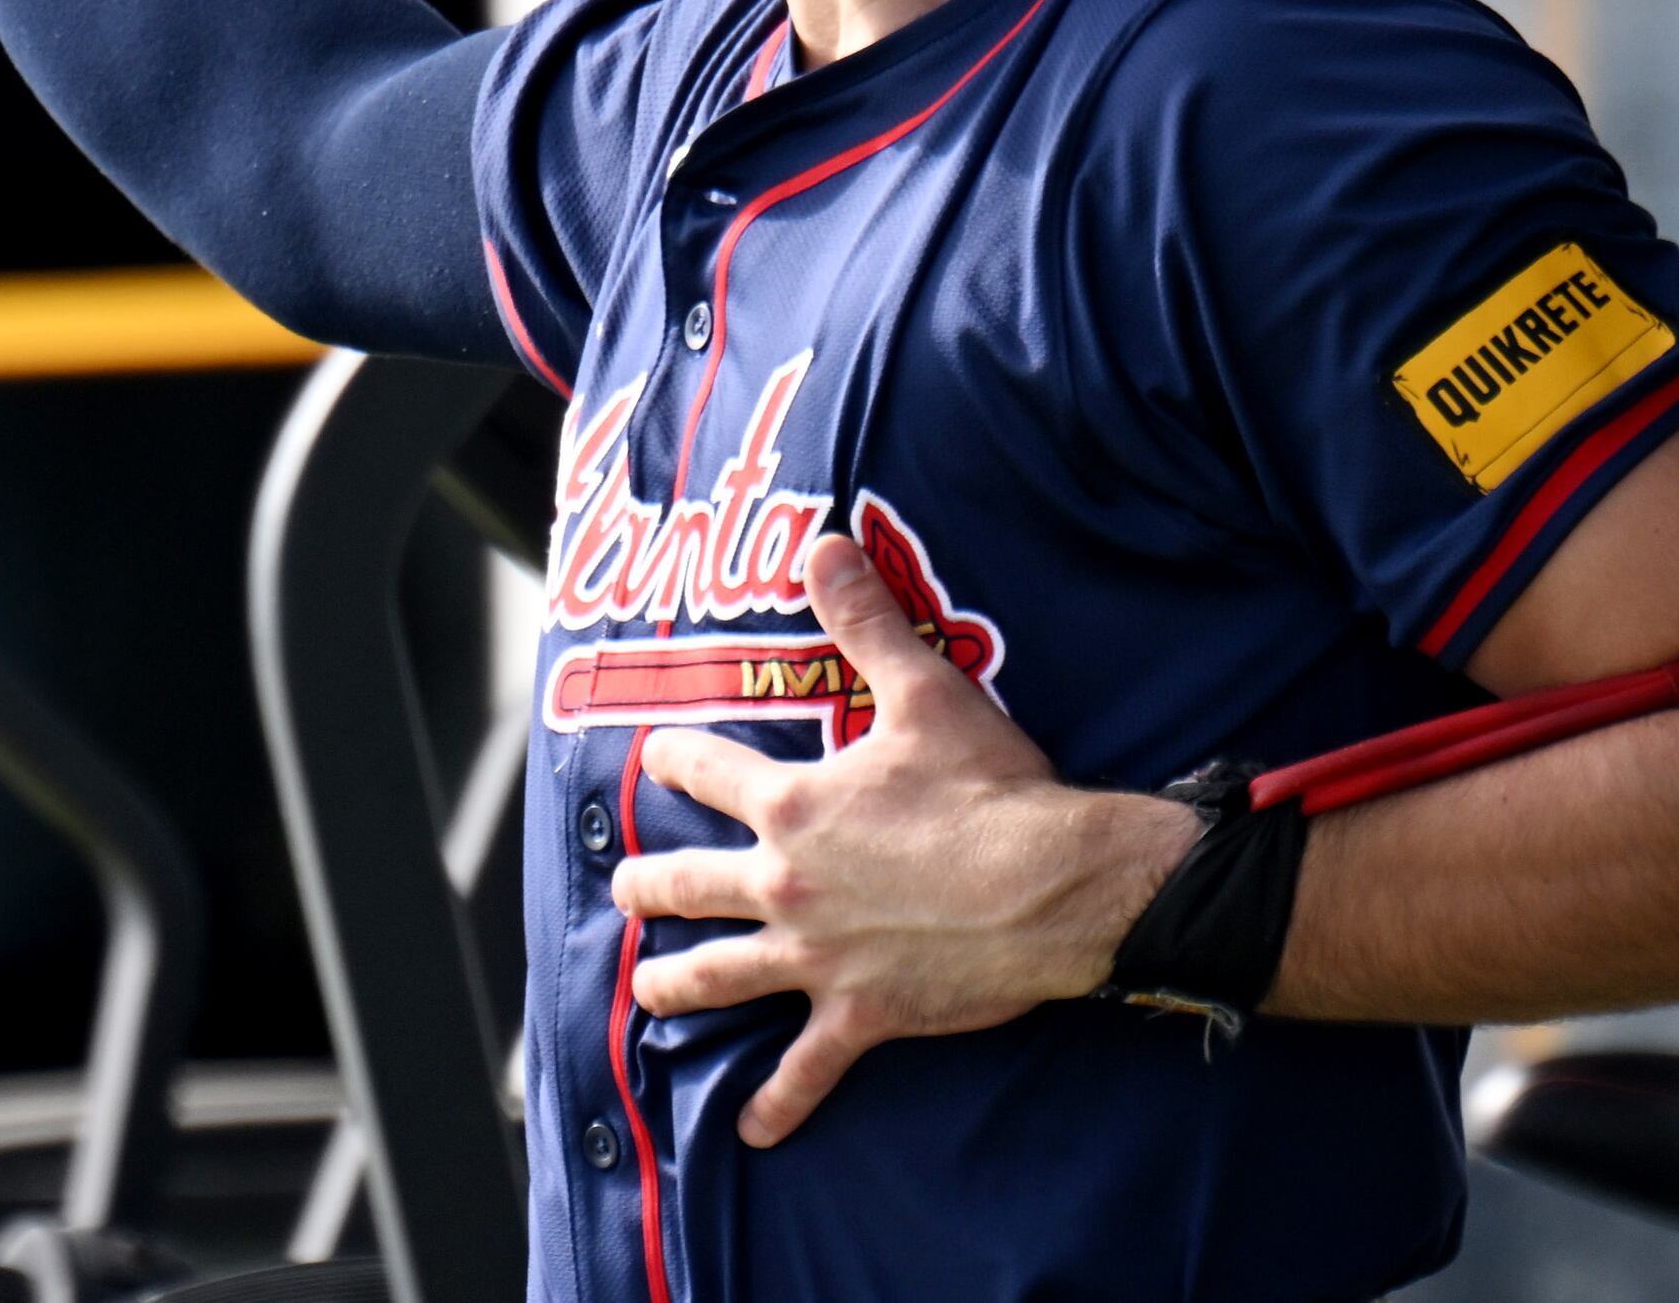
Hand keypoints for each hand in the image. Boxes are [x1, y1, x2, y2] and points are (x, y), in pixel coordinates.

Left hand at [613, 535, 1194, 1146]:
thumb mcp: (924, 689)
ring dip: (677, 984)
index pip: (709, 771)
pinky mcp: (860, 1016)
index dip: (677, 758)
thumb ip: (865, 619)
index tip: (653, 756)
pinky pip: (806, 1072)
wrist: (1052, 885)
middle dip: (652, 882)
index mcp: (792, 806)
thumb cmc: (989, 789)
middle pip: (690, 883)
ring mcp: (816, 958)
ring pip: (721, 978)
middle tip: (626, 885)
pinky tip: (753, 1134)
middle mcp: (785, 885)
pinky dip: (778, 1106)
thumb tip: (825, 544)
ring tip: (646, 991)